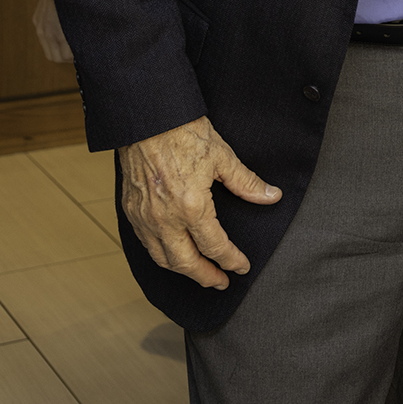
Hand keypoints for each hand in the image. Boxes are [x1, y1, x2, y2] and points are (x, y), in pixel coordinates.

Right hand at [118, 116, 280, 289]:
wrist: (146, 120)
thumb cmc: (184, 134)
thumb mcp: (223, 157)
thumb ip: (247, 182)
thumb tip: (271, 196)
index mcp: (191, 207)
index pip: (214, 246)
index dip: (230, 260)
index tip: (242, 267)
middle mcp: (164, 219)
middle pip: (185, 263)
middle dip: (205, 277)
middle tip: (221, 283)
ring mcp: (144, 217)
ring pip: (162, 258)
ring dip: (182, 271)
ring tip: (200, 274)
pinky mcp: (131, 211)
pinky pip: (146, 244)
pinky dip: (162, 257)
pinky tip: (173, 255)